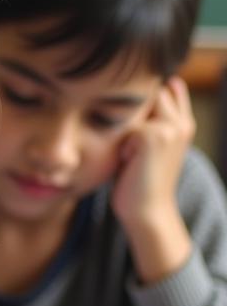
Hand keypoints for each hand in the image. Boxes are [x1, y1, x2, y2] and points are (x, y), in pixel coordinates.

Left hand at [112, 77, 194, 284]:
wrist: (147, 213)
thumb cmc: (139, 187)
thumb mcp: (143, 152)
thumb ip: (143, 129)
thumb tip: (125, 108)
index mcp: (183, 126)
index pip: (169, 92)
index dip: (146, 101)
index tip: (132, 126)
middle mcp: (181, 123)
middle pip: (151, 95)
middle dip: (134, 112)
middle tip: (129, 146)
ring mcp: (170, 128)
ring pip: (138, 110)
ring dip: (126, 131)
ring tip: (129, 157)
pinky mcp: (155, 135)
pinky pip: (126, 128)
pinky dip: (121, 147)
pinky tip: (128, 164)